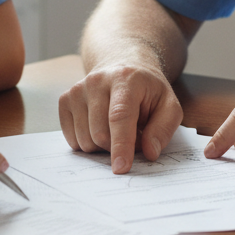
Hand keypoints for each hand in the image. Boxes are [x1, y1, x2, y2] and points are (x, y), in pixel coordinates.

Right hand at [59, 64, 183, 173]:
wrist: (122, 66)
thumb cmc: (147, 90)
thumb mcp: (169, 104)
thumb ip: (164, 128)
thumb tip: (150, 152)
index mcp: (125, 79)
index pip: (119, 116)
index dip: (121, 145)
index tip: (121, 168)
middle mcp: (97, 81)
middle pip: (100, 134)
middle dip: (117, 147)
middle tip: (132, 135)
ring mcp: (78, 89)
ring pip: (84, 140)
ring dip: (103, 146)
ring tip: (116, 129)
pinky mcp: (65, 100)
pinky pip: (72, 139)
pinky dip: (87, 142)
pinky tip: (99, 127)